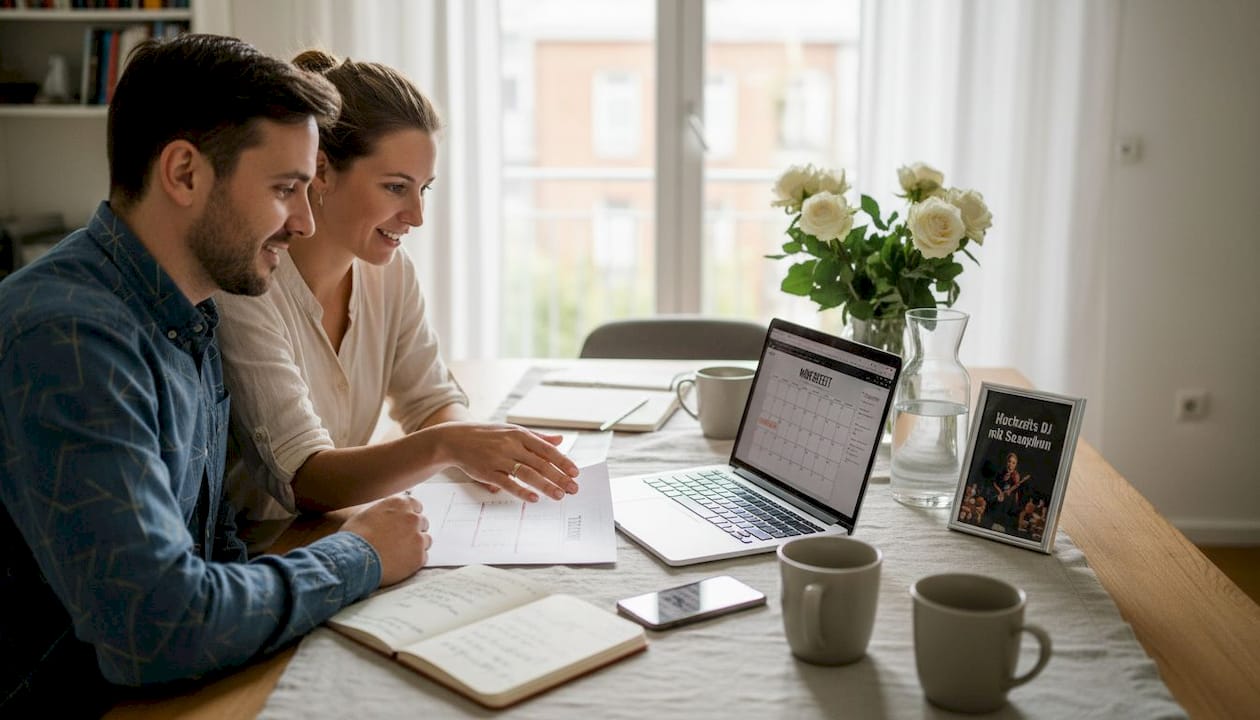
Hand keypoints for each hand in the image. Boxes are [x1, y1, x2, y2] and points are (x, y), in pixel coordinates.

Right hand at [341, 493, 430, 586]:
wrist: (353, 558)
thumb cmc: (354, 536)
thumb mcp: (366, 513)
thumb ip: (383, 512)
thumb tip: (385, 515)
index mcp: (399, 504)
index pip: (415, 505)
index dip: (409, 515)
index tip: (404, 523)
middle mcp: (412, 518)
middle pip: (422, 523)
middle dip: (413, 530)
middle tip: (400, 540)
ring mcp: (418, 538)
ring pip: (426, 540)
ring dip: (416, 545)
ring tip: (399, 554)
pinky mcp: (419, 557)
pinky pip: (423, 558)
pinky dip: (414, 561)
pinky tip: (400, 564)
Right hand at [429, 421, 580, 501]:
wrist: (455, 439)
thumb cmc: (487, 435)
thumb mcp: (512, 431)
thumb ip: (537, 437)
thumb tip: (560, 440)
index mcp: (519, 434)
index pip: (546, 449)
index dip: (562, 461)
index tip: (575, 472)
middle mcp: (511, 445)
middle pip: (540, 463)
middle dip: (559, 477)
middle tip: (573, 488)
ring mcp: (499, 459)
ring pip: (527, 474)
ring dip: (545, 486)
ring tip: (559, 495)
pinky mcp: (488, 472)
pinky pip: (508, 483)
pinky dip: (521, 491)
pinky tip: (534, 498)